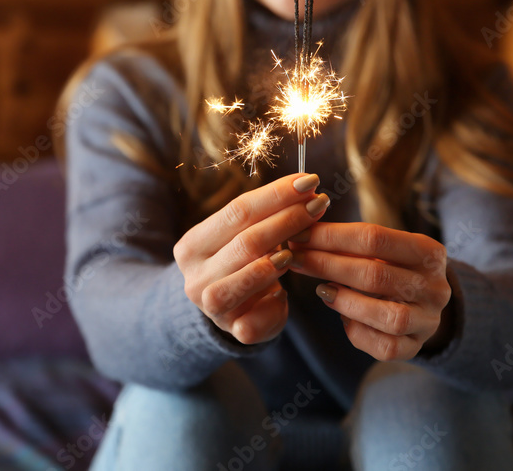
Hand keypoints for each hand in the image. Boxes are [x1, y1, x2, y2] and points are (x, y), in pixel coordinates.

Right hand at [174, 173, 329, 344]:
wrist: (227, 311)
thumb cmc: (240, 263)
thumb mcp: (242, 237)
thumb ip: (266, 215)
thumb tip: (305, 187)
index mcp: (193, 245)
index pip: (237, 211)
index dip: (276, 195)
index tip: (309, 180)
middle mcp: (195, 275)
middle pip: (246, 241)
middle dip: (288, 220)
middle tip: (319, 204)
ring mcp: (210, 307)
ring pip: (247, 277)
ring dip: (277, 261)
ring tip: (299, 249)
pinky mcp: (233, 331)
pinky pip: (256, 317)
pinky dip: (274, 304)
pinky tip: (283, 294)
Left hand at [289, 222, 451, 360]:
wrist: (423, 303)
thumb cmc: (392, 267)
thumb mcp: (383, 248)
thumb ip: (350, 241)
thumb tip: (301, 231)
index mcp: (429, 252)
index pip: (374, 238)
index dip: (331, 236)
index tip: (299, 234)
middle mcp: (435, 287)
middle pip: (375, 274)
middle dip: (326, 265)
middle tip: (295, 259)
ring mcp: (429, 320)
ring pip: (388, 317)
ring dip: (347, 302)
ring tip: (322, 290)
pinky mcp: (417, 347)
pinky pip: (386, 347)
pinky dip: (359, 333)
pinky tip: (342, 318)